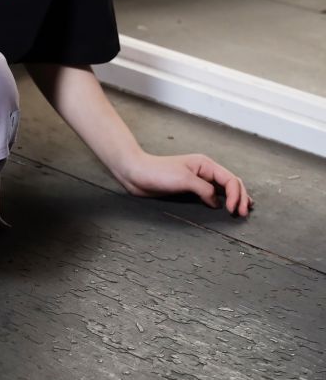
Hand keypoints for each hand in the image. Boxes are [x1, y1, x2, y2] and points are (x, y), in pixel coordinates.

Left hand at [119, 151, 252, 215]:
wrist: (136, 174)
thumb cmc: (158, 172)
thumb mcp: (184, 179)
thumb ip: (204, 190)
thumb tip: (218, 203)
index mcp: (205, 164)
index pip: (230, 180)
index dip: (237, 195)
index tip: (234, 211)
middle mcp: (204, 171)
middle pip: (231, 183)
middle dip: (241, 197)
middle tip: (244, 214)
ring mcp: (198, 180)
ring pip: (224, 189)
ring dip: (235, 199)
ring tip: (243, 210)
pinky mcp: (190, 189)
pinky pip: (212, 195)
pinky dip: (223, 201)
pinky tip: (226, 207)